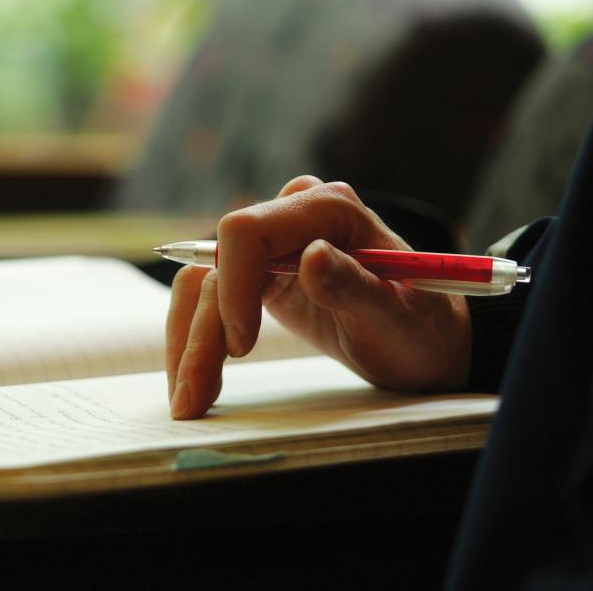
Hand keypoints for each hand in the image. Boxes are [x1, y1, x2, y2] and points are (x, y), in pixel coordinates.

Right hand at [166, 175, 471, 418]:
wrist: (419, 341)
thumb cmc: (417, 328)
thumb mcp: (397, 316)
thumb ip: (356, 285)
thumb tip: (311, 256)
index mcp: (329, 211)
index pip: (249, 231)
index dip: (233, 286)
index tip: (240, 347)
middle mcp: (294, 218)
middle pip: (219, 264)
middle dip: (202, 331)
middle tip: (194, 396)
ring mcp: (276, 248)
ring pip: (206, 285)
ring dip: (190, 341)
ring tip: (191, 398)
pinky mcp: (264, 277)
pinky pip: (214, 298)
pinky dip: (198, 337)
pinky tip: (197, 375)